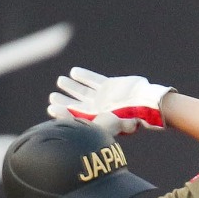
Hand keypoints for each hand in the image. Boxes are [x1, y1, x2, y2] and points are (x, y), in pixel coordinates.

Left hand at [48, 67, 173, 135]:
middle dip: (64, 100)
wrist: (146, 104)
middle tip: (52, 97)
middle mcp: (99, 109)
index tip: (51, 108)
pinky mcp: (109, 86)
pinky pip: (94, 80)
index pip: (77, 117)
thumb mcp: (110, 124)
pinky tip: (74, 72)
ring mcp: (103, 97)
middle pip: (78, 104)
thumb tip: (74, 125)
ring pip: (84, 91)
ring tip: (60, 81)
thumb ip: (93, 124)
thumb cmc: (130, 118)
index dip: (63, 113)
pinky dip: (85, 76)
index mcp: (98, 121)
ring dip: (72, 87)